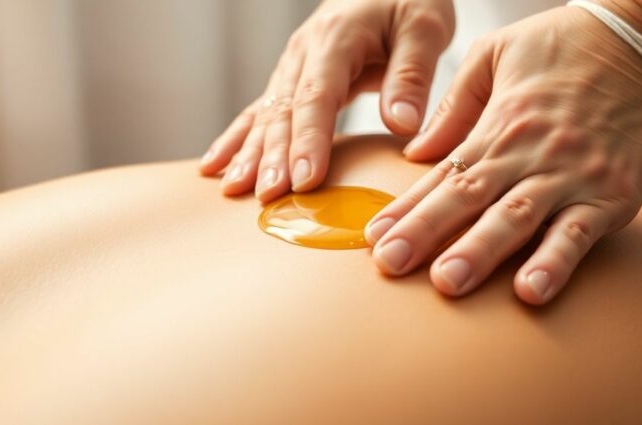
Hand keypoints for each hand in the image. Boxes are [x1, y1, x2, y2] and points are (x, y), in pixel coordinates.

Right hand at [198, 0, 454, 201]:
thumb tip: (401, 125)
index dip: (308, 140)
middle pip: (283, 110)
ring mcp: (292, 66)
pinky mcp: (290, 79)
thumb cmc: (410, 1)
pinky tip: (215, 167)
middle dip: (272, 156)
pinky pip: (260, 112)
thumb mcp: (425, 27)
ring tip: (235, 189)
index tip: (305, 179)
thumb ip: (412, 75)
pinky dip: (238, 140)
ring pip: (266, 115)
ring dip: (251, 153)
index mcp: (336, 37)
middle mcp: (304, 51)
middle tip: (267, 198)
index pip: (317, 96)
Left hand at [364, 6, 641, 303]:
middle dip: (426, 235)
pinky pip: (580, 234)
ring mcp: (572, 176)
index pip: (444, 174)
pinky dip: (555, 263)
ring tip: (448, 283)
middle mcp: (530, 153)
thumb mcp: (494, 55)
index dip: (407, 209)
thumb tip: (416, 152)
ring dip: (480, 253)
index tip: (375, 238)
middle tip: (391, 266)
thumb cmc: (564, 44)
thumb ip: (453, 106)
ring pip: (516, 220)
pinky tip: (531, 291)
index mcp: (498, 124)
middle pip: (469, 200)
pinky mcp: (613, 195)